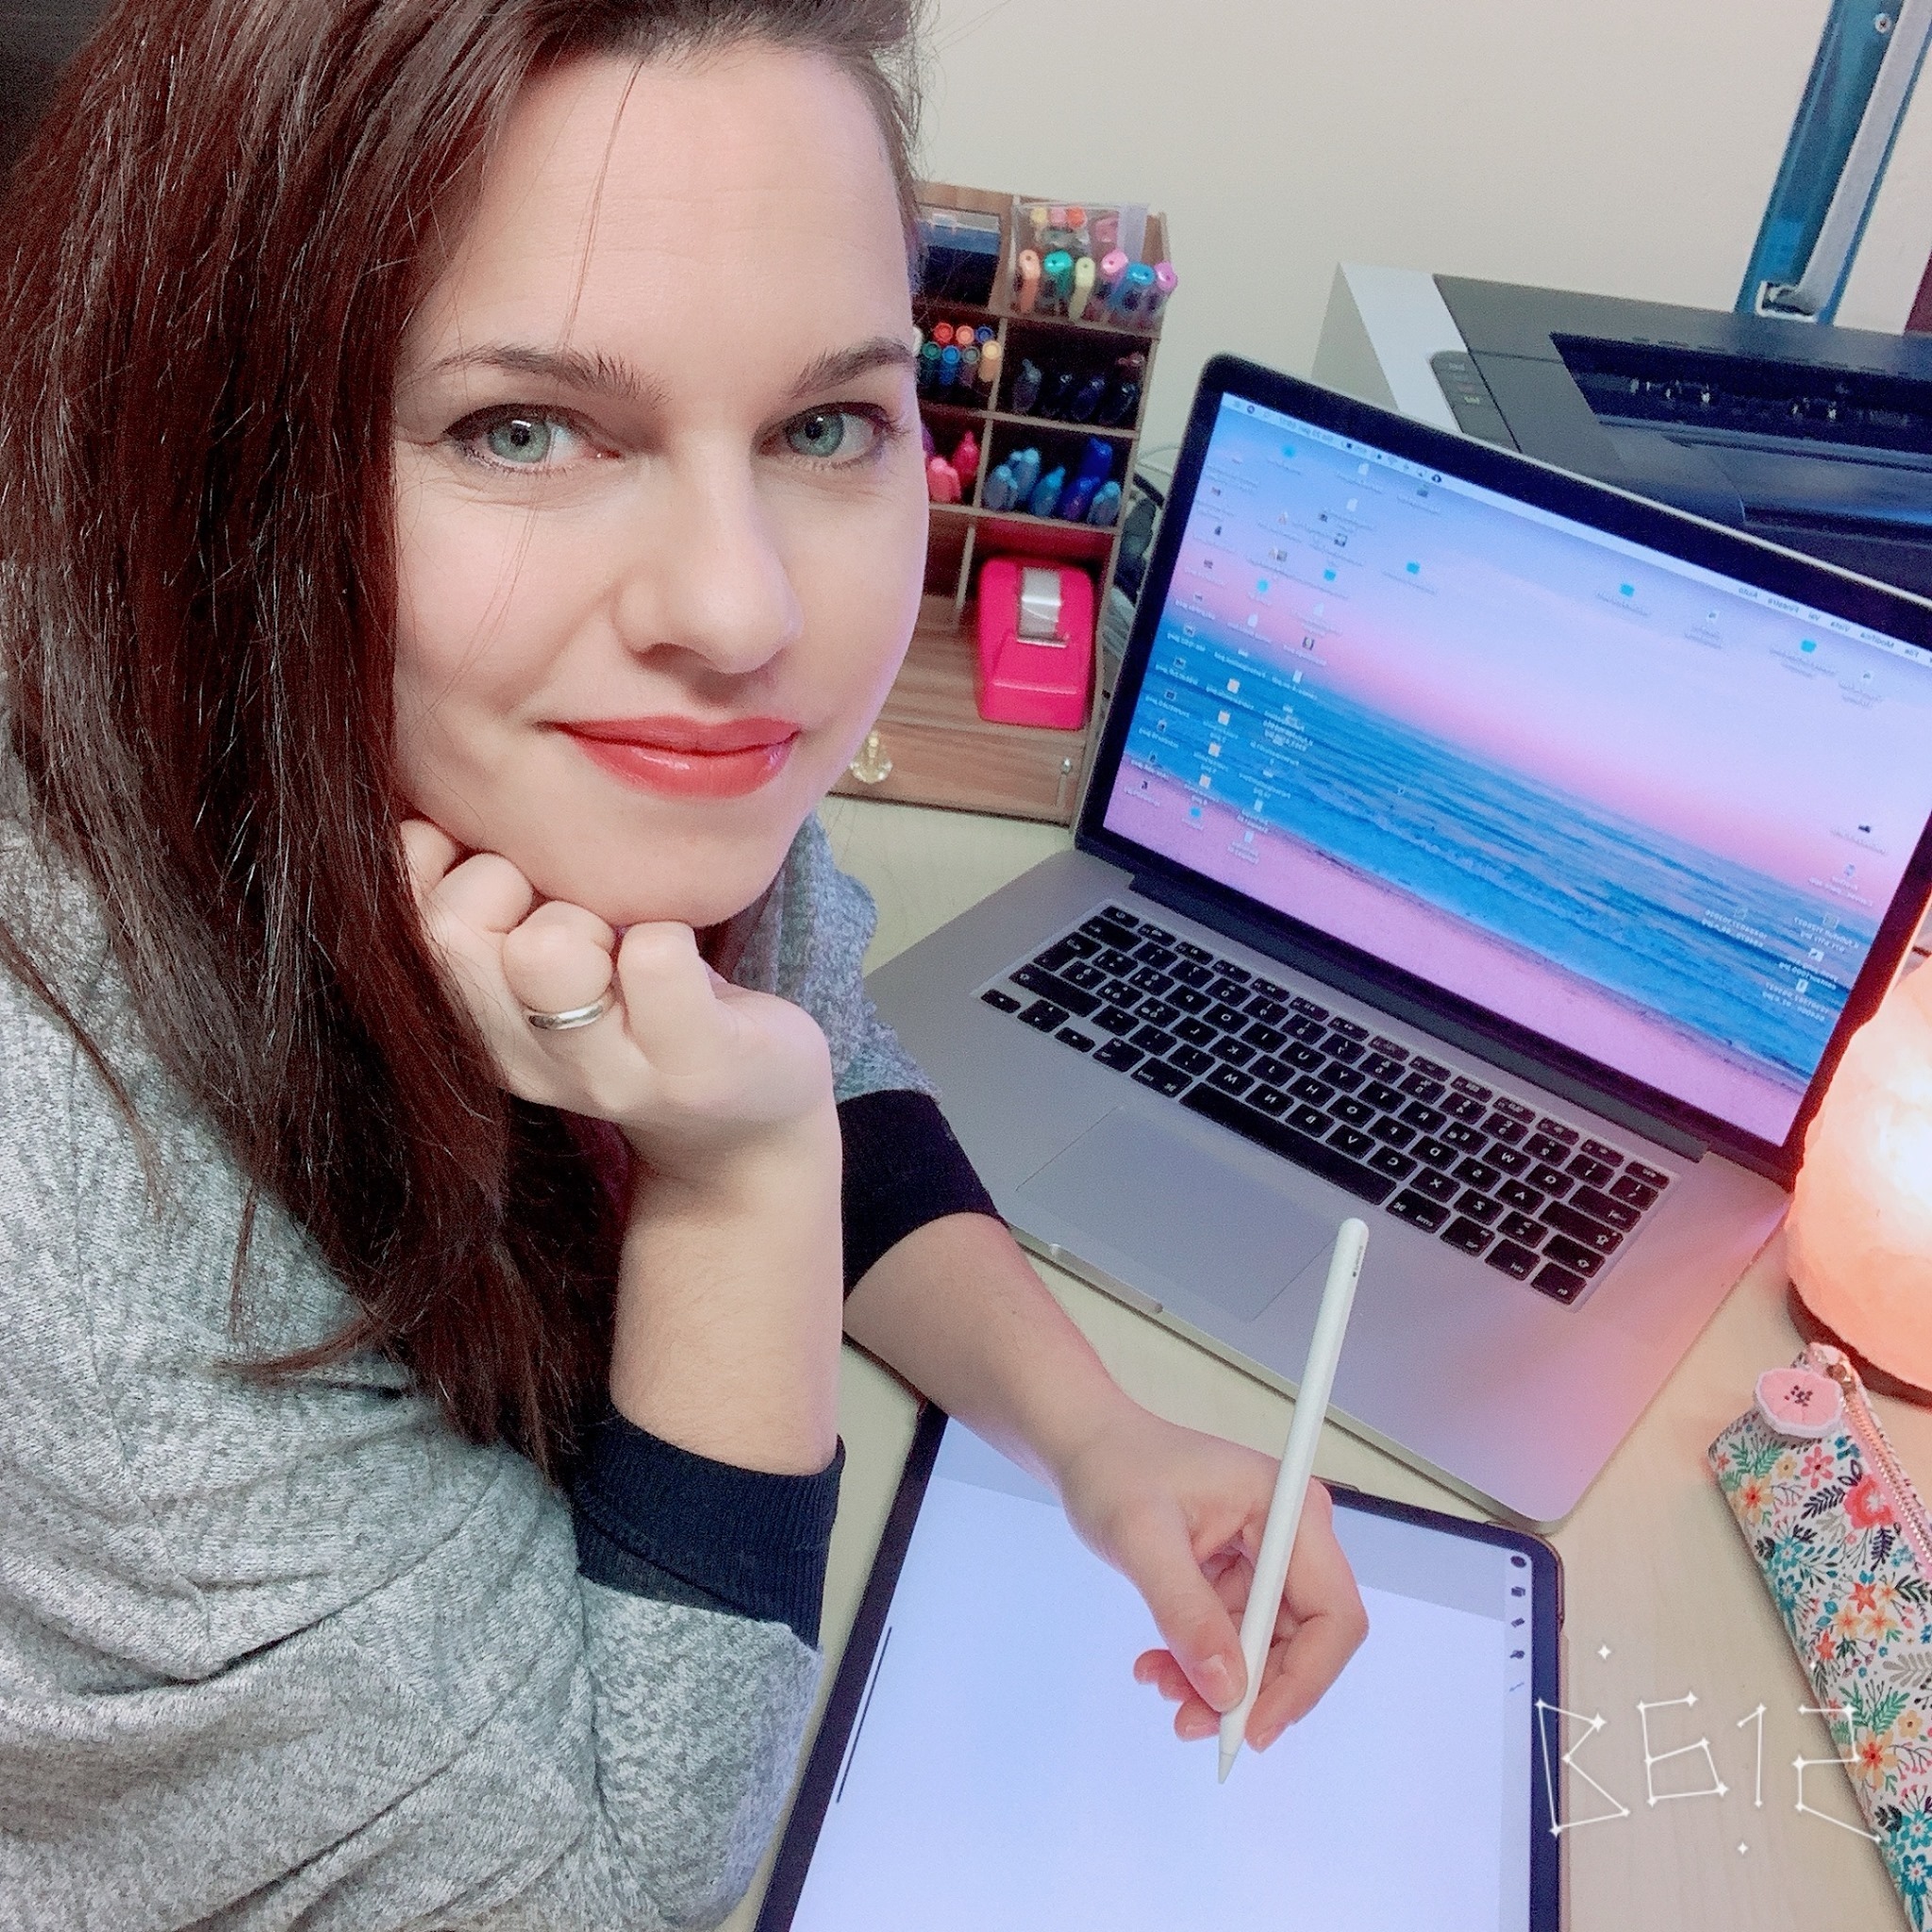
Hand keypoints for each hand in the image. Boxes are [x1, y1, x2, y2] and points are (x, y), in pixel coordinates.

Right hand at [402, 820, 833, 1175]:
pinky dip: (673, 933)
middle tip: (576, 905)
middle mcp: (517, 1057)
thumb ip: (483, 885)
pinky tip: (684, 955)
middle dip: (513, 878)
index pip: (397, 911)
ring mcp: (604, 1071)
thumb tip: (438, 791)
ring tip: (624, 938)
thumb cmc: (637, 997)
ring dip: (591, 915)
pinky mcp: (691, 1065)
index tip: (512, 867)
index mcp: (468, 1017)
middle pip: (449, 929)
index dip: (446, 857)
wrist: (741, 1121)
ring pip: (544, 951)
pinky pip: (655, 959)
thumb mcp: (544, 944)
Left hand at [1054, 1404, 1367, 1750]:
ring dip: (1219, 1684)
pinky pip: (1236, 1641)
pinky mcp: (1241, 1577)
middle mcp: (1290, 1536)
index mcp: (1287, 1510)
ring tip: (1161, 1683)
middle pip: (1304, 1642)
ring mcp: (1267, 1559)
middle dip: (1252, 1690)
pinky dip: (1201, 1664)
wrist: (1088, 1448)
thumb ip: (1186, 1614)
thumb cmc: (1115, 1468)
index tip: (1252, 1727)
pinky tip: (1159, 1666)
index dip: (1305, 1679)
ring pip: (1266, 1651)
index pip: (1333, 1613)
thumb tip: (1227, 1691)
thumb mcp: (1142, 1540)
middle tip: (1192, 1722)